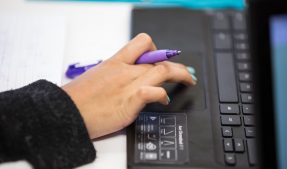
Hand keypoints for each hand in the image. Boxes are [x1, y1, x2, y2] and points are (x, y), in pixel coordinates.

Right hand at [62, 33, 195, 138]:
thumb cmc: (79, 98)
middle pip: (158, 58)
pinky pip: (153, 91)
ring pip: (162, 70)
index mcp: (116, 61)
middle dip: (176, 64)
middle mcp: (125, 70)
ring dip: (180, 74)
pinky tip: (163, 101)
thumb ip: (116, 75)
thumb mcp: (97, 77)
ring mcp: (128, 85)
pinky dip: (163, 95)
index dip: (156, 49)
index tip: (161, 58)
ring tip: (187, 80)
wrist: (65, 112)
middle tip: (185, 71)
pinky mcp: (129, 101)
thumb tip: (127, 80)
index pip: (142, 42)